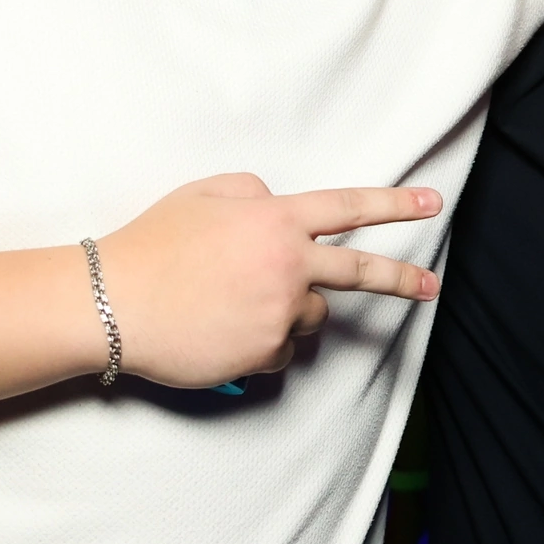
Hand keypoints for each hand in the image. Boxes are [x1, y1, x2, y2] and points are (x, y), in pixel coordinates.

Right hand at [92, 175, 440, 387]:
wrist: (112, 303)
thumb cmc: (153, 244)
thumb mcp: (204, 194)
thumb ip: (254, 192)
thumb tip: (280, 205)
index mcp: (277, 220)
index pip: (349, 207)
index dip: (395, 204)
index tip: (432, 202)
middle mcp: (288, 265)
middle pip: (361, 272)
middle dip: (402, 278)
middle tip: (430, 287)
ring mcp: (280, 312)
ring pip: (310, 316)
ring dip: (289, 311)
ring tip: (232, 305)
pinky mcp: (265, 352)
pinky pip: (281, 349)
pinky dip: (262, 344)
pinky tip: (222, 332)